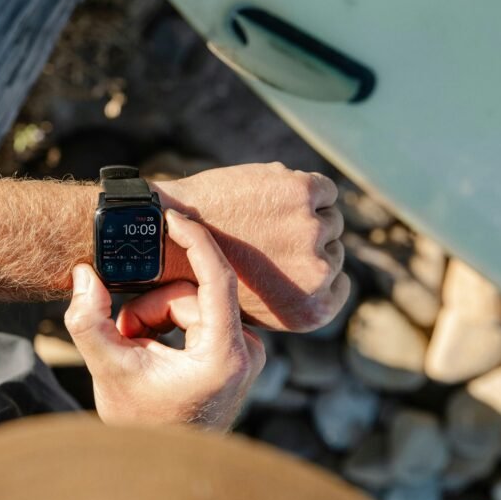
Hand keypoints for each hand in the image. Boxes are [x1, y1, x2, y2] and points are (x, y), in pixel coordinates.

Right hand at [65, 210, 265, 430]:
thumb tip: (84, 272)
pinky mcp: (240, 351)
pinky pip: (201, 314)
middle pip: (192, 294)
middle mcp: (247, 353)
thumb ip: (88, 318)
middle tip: (124, 338)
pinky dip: (170, 325)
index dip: (195, 241)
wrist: (164, 467)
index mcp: (224, 357)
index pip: (218, 279)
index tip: (171, 217)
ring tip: (137, 350)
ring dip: (156, 318)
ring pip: (193, 303)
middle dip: (149, 309)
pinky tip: (154, 351)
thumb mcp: (107, 368)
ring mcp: (247, 352)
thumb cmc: (140, 425)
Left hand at [154, 162, 348, 331]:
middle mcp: (319, 274)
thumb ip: (286, 298)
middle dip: (305, 238)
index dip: (311, 267)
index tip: (286, 257)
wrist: (164, 238)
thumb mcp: (249, 306)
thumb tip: (317, 278)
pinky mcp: (302, 194)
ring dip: (303, 211)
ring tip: (263, 215)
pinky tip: (272, 193)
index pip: (337, 282)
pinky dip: (304, 188)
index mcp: (311, 311)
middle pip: (332, 246)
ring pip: (327, 215)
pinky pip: (323, 188)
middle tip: (266, 233)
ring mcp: (312, 231)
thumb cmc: (198, 274)